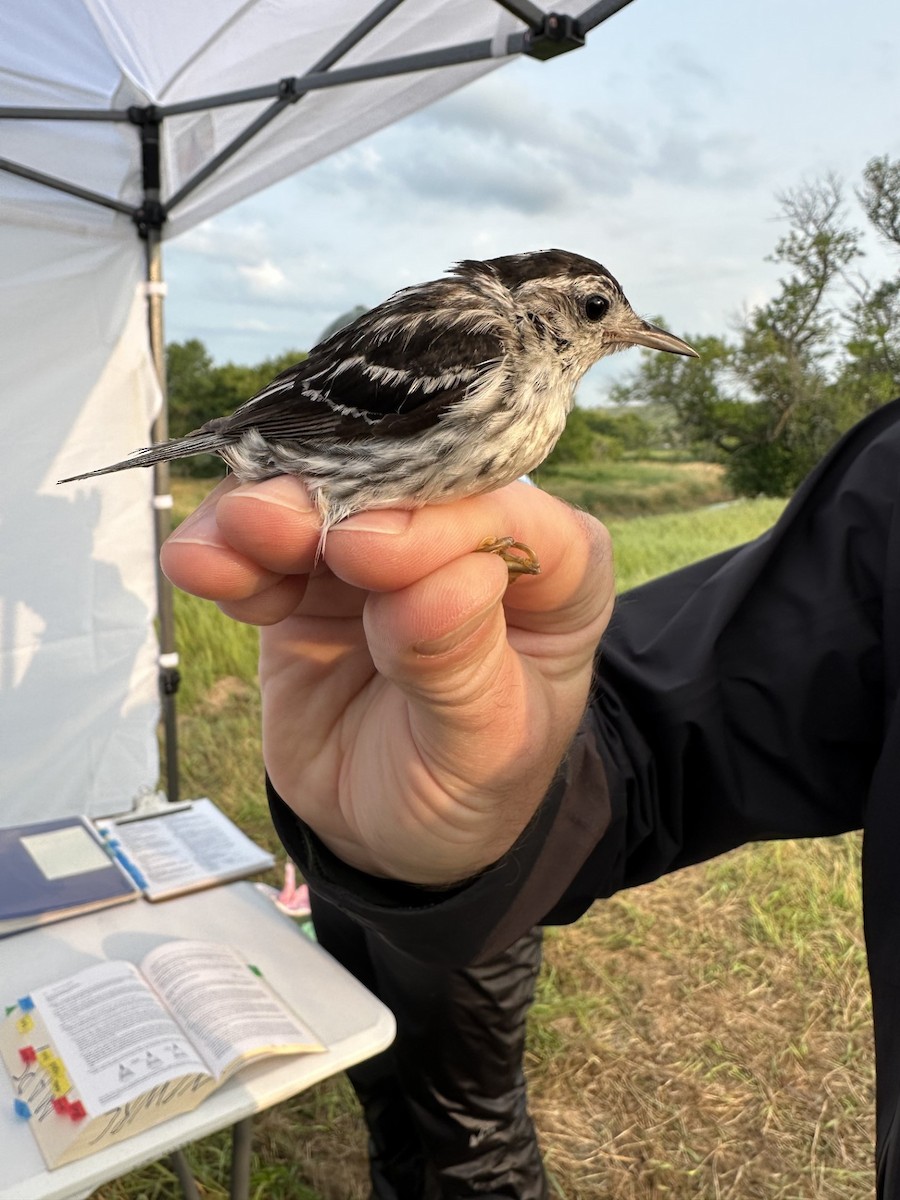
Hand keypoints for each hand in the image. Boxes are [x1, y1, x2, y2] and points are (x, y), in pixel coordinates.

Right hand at [161, 477, 614, 885]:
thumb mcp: (485, 747)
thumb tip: (445, 581)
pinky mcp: (311, 582)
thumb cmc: (471, 786)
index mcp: (550, 573)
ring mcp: (381, 557)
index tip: (369, 550)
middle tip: (272, 520)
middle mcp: (465, 544)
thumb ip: (461, 665)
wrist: (393, 834)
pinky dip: (231, 553)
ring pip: (322, 505)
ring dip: (268, 513)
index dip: (436, 521)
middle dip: (333, 497)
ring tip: (228, 537)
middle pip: (402, 488)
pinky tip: (200, 564)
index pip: (506, 515)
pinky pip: (266, 553)